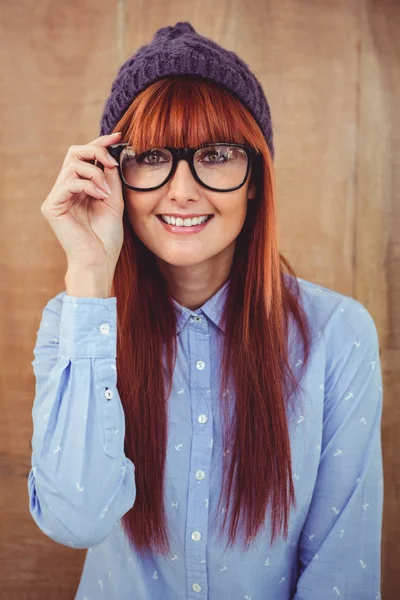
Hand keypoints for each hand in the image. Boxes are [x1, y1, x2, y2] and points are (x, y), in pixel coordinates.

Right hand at [40, 132, 124, 272]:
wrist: (99, 261)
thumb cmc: (107, 237)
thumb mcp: (115, 200)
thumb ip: (111, 178)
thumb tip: (111, 154)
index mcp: (80, 187)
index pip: (85, 156)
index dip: (100, 143)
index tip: (119, 137)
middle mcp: (66, 189)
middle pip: (74, 153)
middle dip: (95, 151)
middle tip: (112, 163)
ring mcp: (57, 197)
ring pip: (72, 165)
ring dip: (94, 173)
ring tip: (106, 192)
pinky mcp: (52, 206)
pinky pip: (68, 182)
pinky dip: (87, 185)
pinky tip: (100, 196)